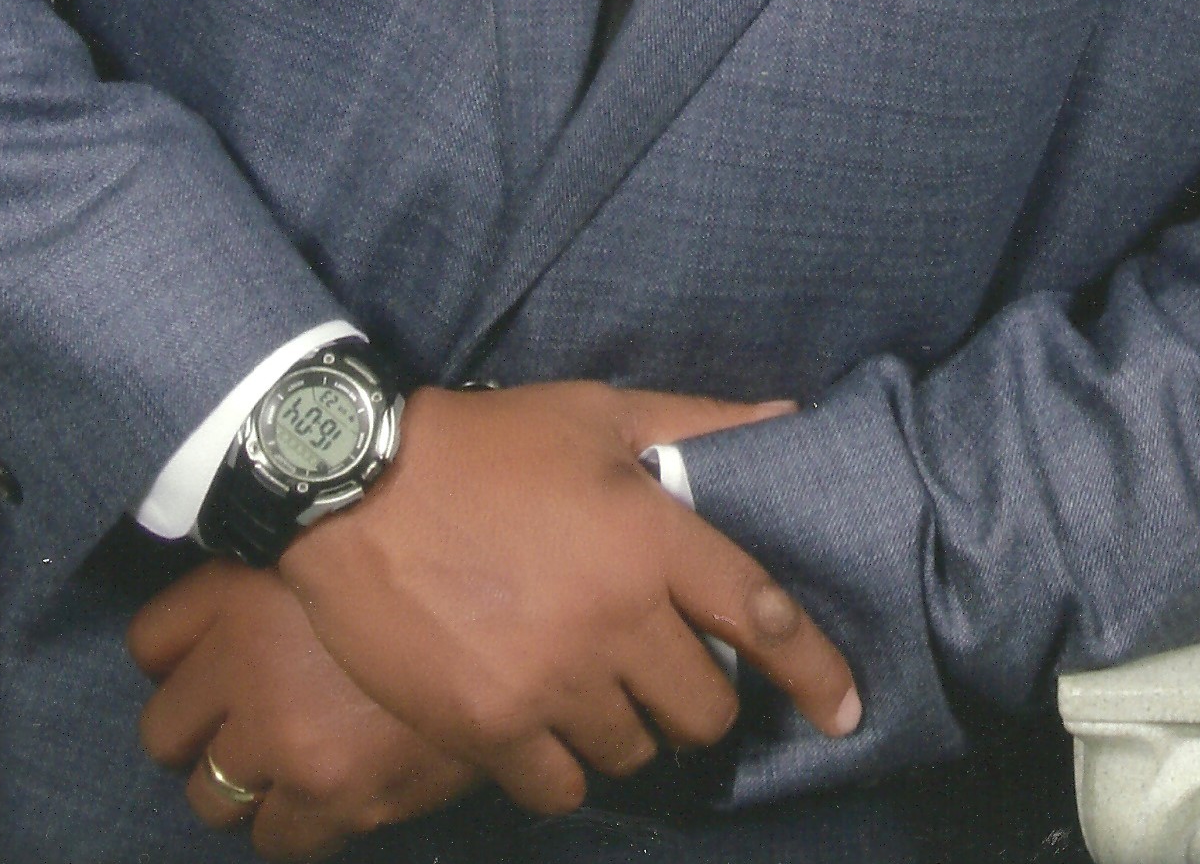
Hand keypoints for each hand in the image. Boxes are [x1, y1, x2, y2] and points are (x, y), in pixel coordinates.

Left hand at [129, 558, 478, 859]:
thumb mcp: (346, 531)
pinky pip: (276, 837)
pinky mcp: (331, 792)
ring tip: (292, 756)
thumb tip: (260, 579)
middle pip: (163, 730)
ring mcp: (283, 736)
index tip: (210, 656)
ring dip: (245, 781)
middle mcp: (244, 663)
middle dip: (203, 728)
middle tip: (249, 714)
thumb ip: (287, 560)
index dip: (179, 653)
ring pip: (210, 798)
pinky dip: (296, 817)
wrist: (524, 591)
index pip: (148, 643)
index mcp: (237, 589)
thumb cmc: (441, 540)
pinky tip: (331, 786)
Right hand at [277, 383, 860, 817]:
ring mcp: (550, 682)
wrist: (355, 486)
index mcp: (651, 538)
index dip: (814, 672)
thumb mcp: (600, 412)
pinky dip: (568, 767)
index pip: (762, 618)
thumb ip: (700, 421)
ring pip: (635, 751)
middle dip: (700, 697)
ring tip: (599, 687)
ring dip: (631, 728)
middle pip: (703, 708)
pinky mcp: (489, 728)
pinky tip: (549, 727)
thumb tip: (787, 421)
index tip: (844, 710)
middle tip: (667, 669)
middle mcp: (613, 619)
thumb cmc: (489, 441)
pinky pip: (563, 788)